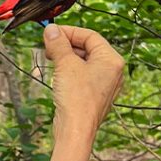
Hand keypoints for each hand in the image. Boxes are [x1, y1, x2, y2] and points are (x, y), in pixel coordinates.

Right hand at [42, 24, 123, 140]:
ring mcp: (104, 85)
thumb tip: (51, 29)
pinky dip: (70, 71)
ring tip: (51, 59)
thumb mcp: (65, 64)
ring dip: (66, 58)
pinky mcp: (94, 95)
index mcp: (112, 60)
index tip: (51, 33)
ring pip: (84, 62)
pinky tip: (57, 74)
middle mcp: (112, 71)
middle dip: (66, 45)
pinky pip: (82, 76)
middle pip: (88, 48)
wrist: (75, 130)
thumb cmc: (76, 98)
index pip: (90, 36)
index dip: (69, 32)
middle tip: (48, 46)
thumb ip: (58, 44)